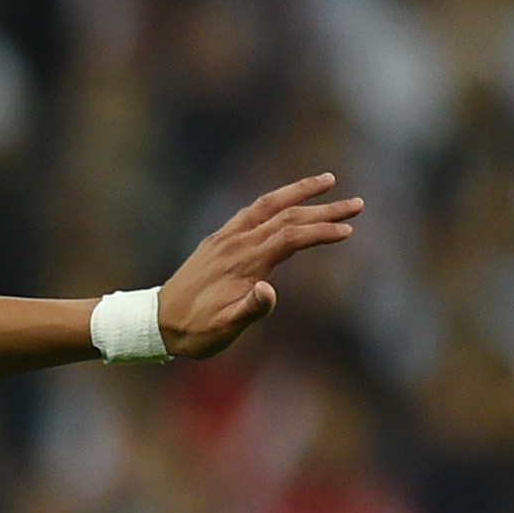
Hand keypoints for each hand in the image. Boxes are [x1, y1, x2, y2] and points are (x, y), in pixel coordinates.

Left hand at [159, 173, 360, 358]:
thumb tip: (269, 290)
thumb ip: (249, 309)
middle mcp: (234, 243)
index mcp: (242, 263)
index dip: (320, 231)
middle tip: (358, 203)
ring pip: (267, 205)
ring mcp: (224, 238)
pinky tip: (286, 199)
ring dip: (299, 191)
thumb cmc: (194, 332)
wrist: (155, 324)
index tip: (348, 230)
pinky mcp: (217, 239)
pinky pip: (250, 211)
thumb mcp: (223, 329)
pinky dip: (274, 200)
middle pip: (286, 216)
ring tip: (327, 180)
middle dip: (323, 208)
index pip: (289, 237)